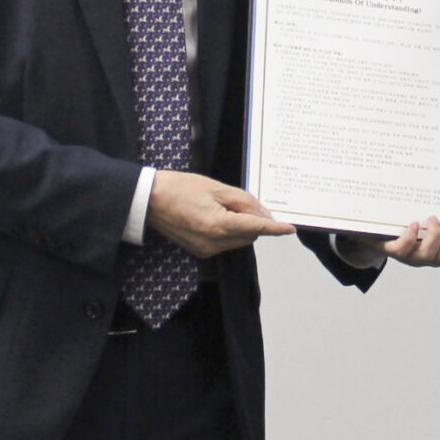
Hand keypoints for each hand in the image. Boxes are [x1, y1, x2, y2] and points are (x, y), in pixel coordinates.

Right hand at [147, 171, 295, 257]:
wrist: (150, 201)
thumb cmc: (180, 188)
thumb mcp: (216, 187)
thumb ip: (243, 202)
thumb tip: (264, 214)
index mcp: (218, 225)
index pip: (255, 228)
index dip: (274, 228)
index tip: (289, 228)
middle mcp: (213, 243)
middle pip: (249, 236)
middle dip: (252, 220)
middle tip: (239, 201)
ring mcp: (206, 250)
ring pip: (238, 240)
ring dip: (240, 226)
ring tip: (221, 205)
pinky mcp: (200, 251)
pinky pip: (225, 243)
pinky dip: (228, 231)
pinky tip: (214, 214)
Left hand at [382, 216, 439, 270]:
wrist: (378, 230)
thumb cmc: (417, 225)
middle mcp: (437, 258)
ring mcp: (417, 257)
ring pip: (435, 257)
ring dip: (438, 236)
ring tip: (433, 219)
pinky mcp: (397, 252)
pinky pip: (406, 250)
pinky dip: (412, 236)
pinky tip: (414, 224)